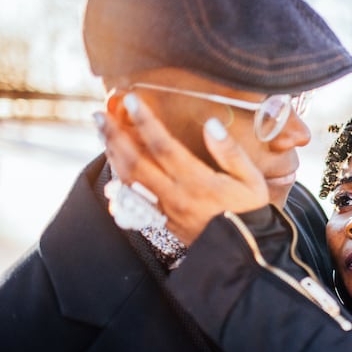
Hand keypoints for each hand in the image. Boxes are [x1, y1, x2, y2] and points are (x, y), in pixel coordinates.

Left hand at [97, 93, 269, 243]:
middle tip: (99, 115)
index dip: (146, 122)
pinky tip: (115, 168)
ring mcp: (167, 212)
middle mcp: (177, 197)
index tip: (132, 100)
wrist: (246, 252)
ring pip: (131, 182)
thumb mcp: (252, 180)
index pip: (165, 147)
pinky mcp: (164, 223)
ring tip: (103, 134)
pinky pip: (134, 201)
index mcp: (199, 183)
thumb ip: (231, 152)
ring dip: (113, 156)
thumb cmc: (252, 212)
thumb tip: (211, 124)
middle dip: (115, 136)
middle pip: (137, 163)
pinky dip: (120, 182)